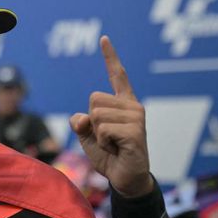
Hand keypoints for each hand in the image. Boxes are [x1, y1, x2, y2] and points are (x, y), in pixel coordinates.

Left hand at [70, 36, 152, 197]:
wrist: (125, 179)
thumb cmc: (109, 155)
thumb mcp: (88, 136)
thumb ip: (81, 122)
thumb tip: (80, 118)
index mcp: (122, 103)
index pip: (117, 75)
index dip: (110, 57)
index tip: (103, 38)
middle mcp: (132, 106)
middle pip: (93, 99)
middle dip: (92, 121)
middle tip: (107, 138)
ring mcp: (136, 118)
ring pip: (96, 115)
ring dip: (97, 135)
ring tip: (113, 144)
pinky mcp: (135, 132)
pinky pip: (103, 130)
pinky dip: (103, 143)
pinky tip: (117, 149)